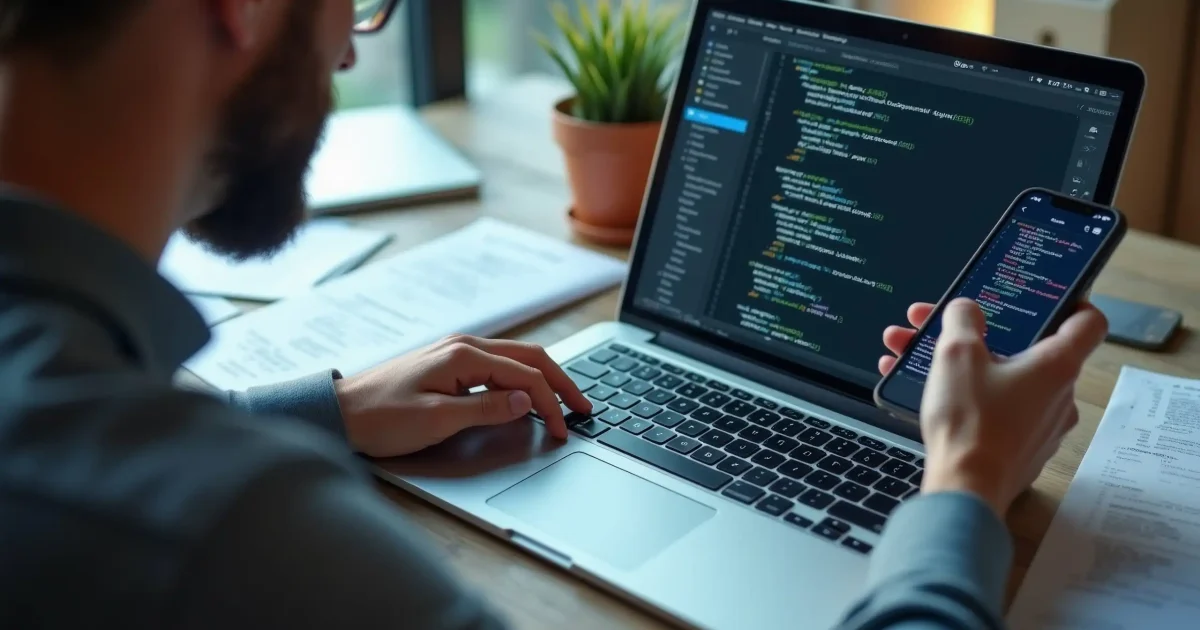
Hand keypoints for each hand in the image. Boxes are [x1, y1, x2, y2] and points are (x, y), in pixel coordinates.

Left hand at [334, 334, 591, 456]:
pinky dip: (522, 379)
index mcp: (463, 355)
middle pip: (530, 358)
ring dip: (544, 379)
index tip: (565, 430)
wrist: (338, 413)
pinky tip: (529, 395)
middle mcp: (464, 346)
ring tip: (565, 400)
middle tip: (585, 407)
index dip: (551, 404)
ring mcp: (456, 353)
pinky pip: (498, 366)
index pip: (526, 376)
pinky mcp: (449, 365)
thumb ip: (486, 409)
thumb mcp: (436, 420)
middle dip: (561, 382)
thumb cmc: (380, 417)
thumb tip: (527, 401)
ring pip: (516, 359)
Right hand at [879, 298, 1106, 516]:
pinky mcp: (1021, 449)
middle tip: (937, 324)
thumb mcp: (957, 355)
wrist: (965, 489)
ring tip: (907, 354)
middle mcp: (1060, 395)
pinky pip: (995, 410)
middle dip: (976, 333)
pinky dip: (964, 395)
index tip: (1043, 298)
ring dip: (960, 363)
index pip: (1088, 321)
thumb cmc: (969, 420)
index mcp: (1057, 364)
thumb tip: (966, 310)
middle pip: (1027, 349)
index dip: (1070, 302)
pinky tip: (919, 391)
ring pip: (1003, 380)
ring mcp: (1043, 426)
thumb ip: (962, 320)